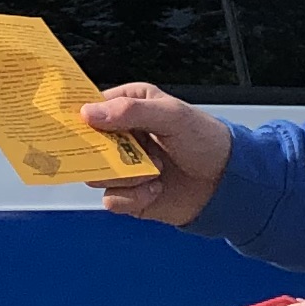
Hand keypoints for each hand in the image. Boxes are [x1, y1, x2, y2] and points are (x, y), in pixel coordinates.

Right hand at [82, 84, 230, 226]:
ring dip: (125, 176)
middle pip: (86, 145)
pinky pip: (112, 199)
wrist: (226, 183)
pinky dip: (133, 197)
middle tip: (121, 155)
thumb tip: (88, 113)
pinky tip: (156, 188)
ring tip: (154, 171)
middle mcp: (122, 135)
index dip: (80, 116)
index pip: (90, 107)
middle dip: (103, 154)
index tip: (78, 125)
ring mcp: (123, 165)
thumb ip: (130, 111)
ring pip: (96, 175)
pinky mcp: (128, 193)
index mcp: (129, 105)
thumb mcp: (171, 115)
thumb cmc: (205, 140)